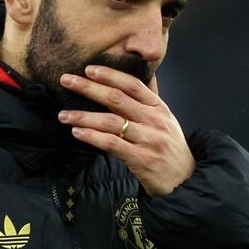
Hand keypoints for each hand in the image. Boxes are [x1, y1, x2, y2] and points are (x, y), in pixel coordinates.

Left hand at [57, 65, 194, 195]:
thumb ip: (150, 100)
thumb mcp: (165, 120)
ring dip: (84, 116)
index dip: (110, 75)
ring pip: (111, 122)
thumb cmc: (169, 148)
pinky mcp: (141, 159)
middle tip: (66, 81)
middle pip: (117, 99)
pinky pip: (112, 144)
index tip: (89, 69)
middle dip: (89, 88)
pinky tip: (77, 132)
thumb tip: (141, 75)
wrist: (185, 179)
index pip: (132, 84)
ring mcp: (148, 140)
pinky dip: (92, 137)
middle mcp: (154, 121)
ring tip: (63, 114)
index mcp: (158, 107)